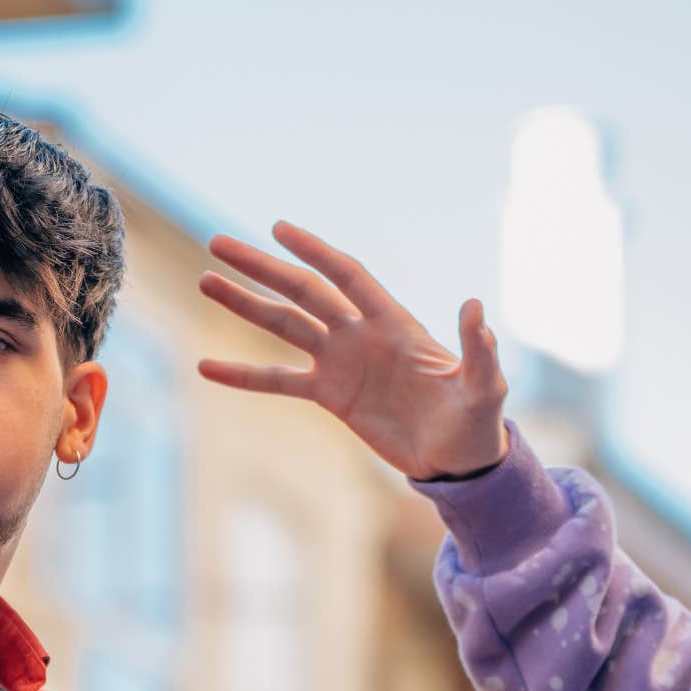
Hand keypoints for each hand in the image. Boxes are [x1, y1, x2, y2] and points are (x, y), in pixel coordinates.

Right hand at [196, 221, 510, 480]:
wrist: (457, 461)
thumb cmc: (476, 421)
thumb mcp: (484, 387)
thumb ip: (477, 350)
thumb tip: (476, 308)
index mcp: (394, 324)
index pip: (348, 277)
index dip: (316, 252)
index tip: (278, 229)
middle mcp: (361, 335)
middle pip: (303, 292)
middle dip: (263, 268)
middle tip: (218, 244)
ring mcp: (342, 364)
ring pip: (284, 326)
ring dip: (246, 305)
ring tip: (206, 282)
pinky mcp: (331, 396)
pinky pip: (280, 382)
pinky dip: (244, 376)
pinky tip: (207, 368)